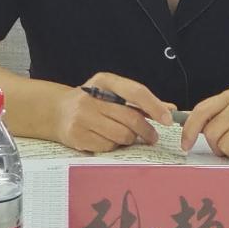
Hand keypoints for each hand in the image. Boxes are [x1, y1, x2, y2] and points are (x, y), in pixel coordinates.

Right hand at [53, 72, 175, 153]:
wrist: (57, 111)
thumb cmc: (93, 102)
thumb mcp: (113, 92)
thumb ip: (140, 100)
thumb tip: (170, 109)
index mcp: (104, 80)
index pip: (135, 92)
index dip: (154, 106)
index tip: (168, 119)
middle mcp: (92, 97)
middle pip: (131, 118)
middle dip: (147, 131)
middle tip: (153, 137)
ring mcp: (82, 116)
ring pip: (121, 135)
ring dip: (130, 139)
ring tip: (127, 136)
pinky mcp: (77, 135)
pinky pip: (108, 147)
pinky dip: (113, 146)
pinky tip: (108, 139)